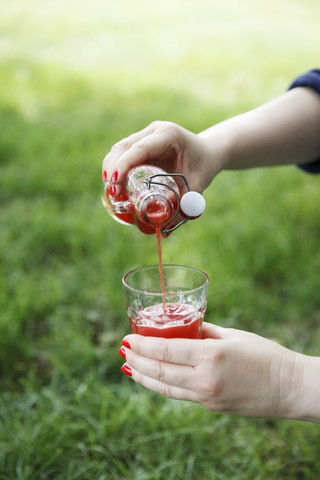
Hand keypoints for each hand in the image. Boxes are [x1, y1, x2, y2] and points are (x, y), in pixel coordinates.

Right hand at [102, 121, 224, 195]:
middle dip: (113, 169)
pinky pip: (122, 153)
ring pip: (119, 149)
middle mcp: (154, 131)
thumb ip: (187, 204)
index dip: (123, 165)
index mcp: (169, 135)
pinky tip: (115, 185)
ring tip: (112, 192)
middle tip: (113, 194)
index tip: (115, 185)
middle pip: (124, 147)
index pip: (140, 149)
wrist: (208, 152)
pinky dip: (116, 168)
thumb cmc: (204, 166)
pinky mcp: (141, 142)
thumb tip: (166, 230)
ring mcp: (146, 135)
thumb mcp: (199, 184)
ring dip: (111, 169)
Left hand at [119, 322, 303, 419]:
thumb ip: (203, 331)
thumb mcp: (232, 335)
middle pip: (159, 372)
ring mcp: (207, 397)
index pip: (165, 351)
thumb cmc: (264, 354)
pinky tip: (154, 378)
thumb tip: (182, 328)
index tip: (127, 338)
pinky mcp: (211, 407)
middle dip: (136, 361)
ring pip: (165, 388)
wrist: (289, 387)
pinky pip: (180, 395)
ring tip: (129, 367)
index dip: (141, 345)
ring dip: (143, 377)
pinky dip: (162, 386)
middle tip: (122, 351)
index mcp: (211, 356)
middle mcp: (205, 379)